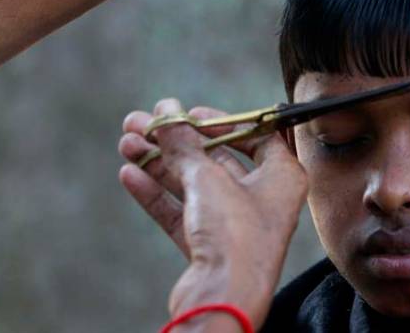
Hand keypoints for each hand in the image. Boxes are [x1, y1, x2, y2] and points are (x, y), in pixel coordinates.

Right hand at [117, 99, 306, 330]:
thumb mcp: (207, 177)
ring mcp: (236, 225)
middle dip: (175, 141)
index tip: (189, 113)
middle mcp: (263, 199)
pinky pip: (182, 212)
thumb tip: (166, 111)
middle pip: (216, 159)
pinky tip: (129, 174)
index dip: (222, 121)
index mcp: (283, 177)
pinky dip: (157, 194)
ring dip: (159, 163)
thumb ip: (183, 142)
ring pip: (193, 185)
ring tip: (126, 142)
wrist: (223, 297)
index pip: (257, 136)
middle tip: (140, 123)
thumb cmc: (234, 233)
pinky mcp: (211, 248)